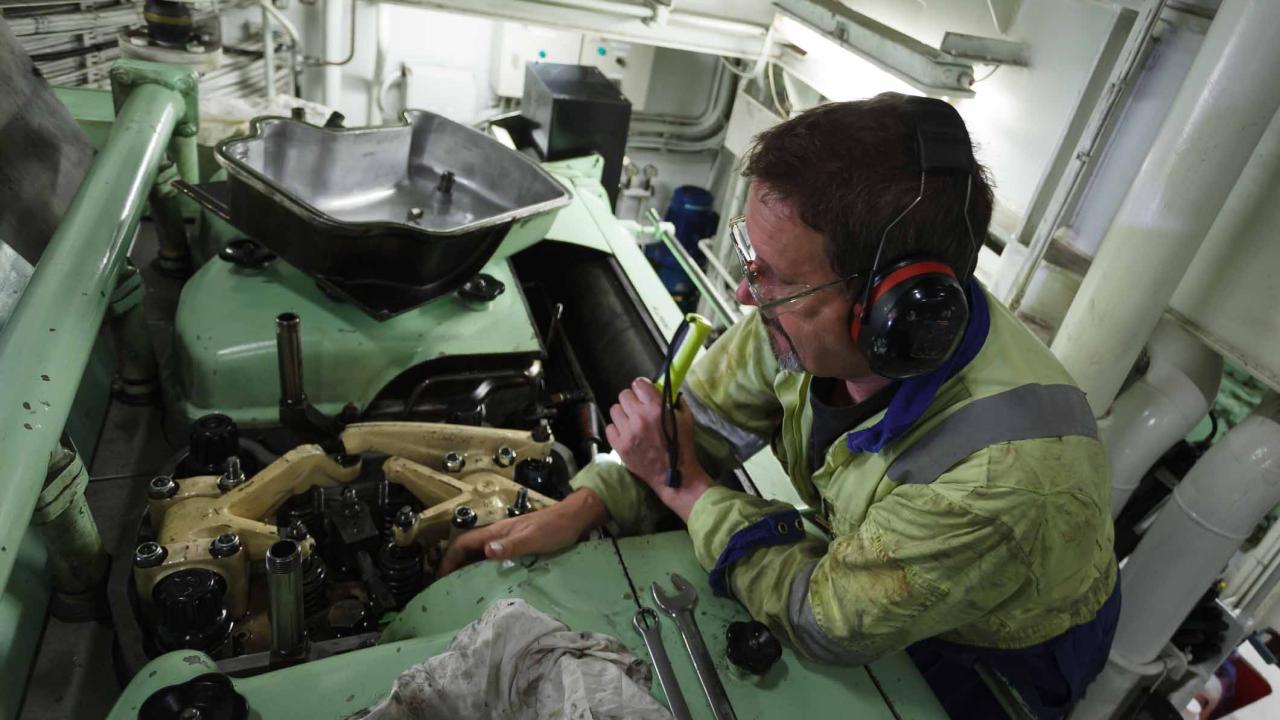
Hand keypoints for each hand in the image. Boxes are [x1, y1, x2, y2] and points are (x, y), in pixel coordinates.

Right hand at [437, 488, 608, 576]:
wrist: (573, 519)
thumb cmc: (554, 529)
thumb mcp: (533, 539)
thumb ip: (511, 545)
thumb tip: (486, 551)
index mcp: (497, 531)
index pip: (463, 543)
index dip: (449, 558)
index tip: (440, 577)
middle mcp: (497, 534)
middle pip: (467, 549)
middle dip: (453, 566)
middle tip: (447, 588)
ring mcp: (506, 539)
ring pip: (478, 553)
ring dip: (467, 568)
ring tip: (462, 589)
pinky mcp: (515, 545)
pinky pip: (492, 557)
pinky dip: (483, 568)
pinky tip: (487, 581)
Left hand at [605, 377, 712, 521]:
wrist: (674, 475)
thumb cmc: (682, 445)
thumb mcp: (686, 418)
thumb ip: (675, 401)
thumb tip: (666, 389)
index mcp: (656, 408)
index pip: (638, 383)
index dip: (642, 387)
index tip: (644, 393)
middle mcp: (639, 417)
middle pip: (624, 394)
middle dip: (632, 400)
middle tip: (639, 409)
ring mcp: (627, 432)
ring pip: (615, 410)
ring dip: (623, 414)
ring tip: (632, 422)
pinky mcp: (619, 446)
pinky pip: (610, 428)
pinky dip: (617, 430)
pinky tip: (627, 434)